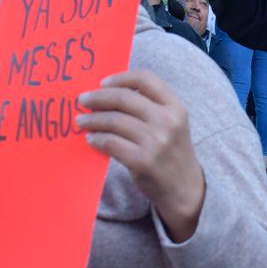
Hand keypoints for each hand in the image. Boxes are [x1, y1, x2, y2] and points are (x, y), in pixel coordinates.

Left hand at [77, 70, 205, 240]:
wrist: (185, 190)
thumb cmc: (172, 153)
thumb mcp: (173, 124)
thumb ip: (151, 107)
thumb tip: (110, 92)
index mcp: (176, 107)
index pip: (146, 79)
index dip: (121, 77)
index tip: (103, 82)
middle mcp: (167, 121)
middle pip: (124, 98)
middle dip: (98, 97)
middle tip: (82, 100)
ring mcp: (155, 142)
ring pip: (113, 120)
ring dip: (92, 119)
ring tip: (82, 121)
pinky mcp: (142, 161)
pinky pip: (110, 143)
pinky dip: (96, 139)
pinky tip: (91, 139)